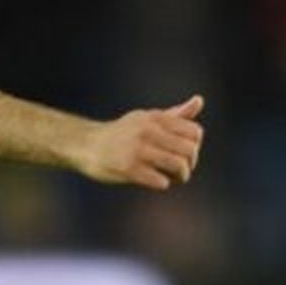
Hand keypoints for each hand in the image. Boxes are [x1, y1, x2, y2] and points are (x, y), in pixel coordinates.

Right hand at [77, 95, 205, 189]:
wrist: (86, 145)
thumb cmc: (121, 133)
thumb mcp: (147, 119)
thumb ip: (175, 114)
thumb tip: (199, 101)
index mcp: (155, 118)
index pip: (194, 132)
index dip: (194, 146)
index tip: (183, 153)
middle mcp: (148, 131)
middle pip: (190, 151)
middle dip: (189, 164)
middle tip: (180, 170)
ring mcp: (137, 149)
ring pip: (178, 166)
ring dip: (180, 177)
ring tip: (171, 177)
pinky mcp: (128, 168)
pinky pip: (161, 181)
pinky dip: (162, 183)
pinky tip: (153, 180)